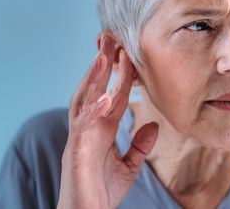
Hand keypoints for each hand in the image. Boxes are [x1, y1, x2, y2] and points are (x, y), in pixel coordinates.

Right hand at [57, 36, 158, 208]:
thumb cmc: (101, 190)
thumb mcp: (129, 165)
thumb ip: (140, 145)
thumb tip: (154, 126)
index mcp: (102, 129)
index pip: (114, 95)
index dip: (121, 75)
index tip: (129, 52)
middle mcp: (90, 127)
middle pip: (96, 89)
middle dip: (103, 65)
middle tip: (111, 39)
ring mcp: (81, 137)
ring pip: (85, 100)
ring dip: (93, 78)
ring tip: (103, 55)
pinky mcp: (75, 151)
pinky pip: (83, 127)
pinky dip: (93, 110)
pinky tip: (104, 96)